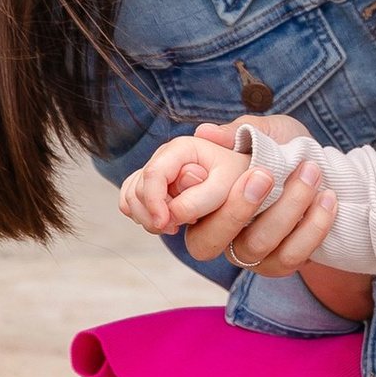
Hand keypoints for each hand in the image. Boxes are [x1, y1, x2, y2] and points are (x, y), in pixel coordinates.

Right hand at [119, 127, 239, 236]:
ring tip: (173, 227)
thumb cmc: (239, 178)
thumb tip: (172, 213)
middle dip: (153, 213)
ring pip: (131, 197)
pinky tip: (164, 222)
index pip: (153, 175)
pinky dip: (141, 215)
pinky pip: (130, 201)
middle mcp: (164, 156)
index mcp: (181, 148)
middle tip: (177, 228)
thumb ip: (200, 198)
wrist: (245, 177)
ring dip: (146, 218)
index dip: (154, 203)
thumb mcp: (227, 186)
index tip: (167, 225)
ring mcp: (156, 170)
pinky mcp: (152, 185)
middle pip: (139, 189)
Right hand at [186, 108, 344, 278]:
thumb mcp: (264, 130)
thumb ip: (237, 132)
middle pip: (206, 242)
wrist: (321, 169)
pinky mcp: (276, 264)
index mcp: (197, 199)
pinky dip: (312, 227)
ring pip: (255, 246)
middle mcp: (213, 231)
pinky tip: (327, 198)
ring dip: (287, 208)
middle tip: (264, 174)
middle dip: (235, 209)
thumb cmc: (282, 147)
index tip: (198, 172)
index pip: (170, 211)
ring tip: (311, 171)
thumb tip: (207, 132)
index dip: (171, 201)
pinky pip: (290, 256)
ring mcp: (244, 252)